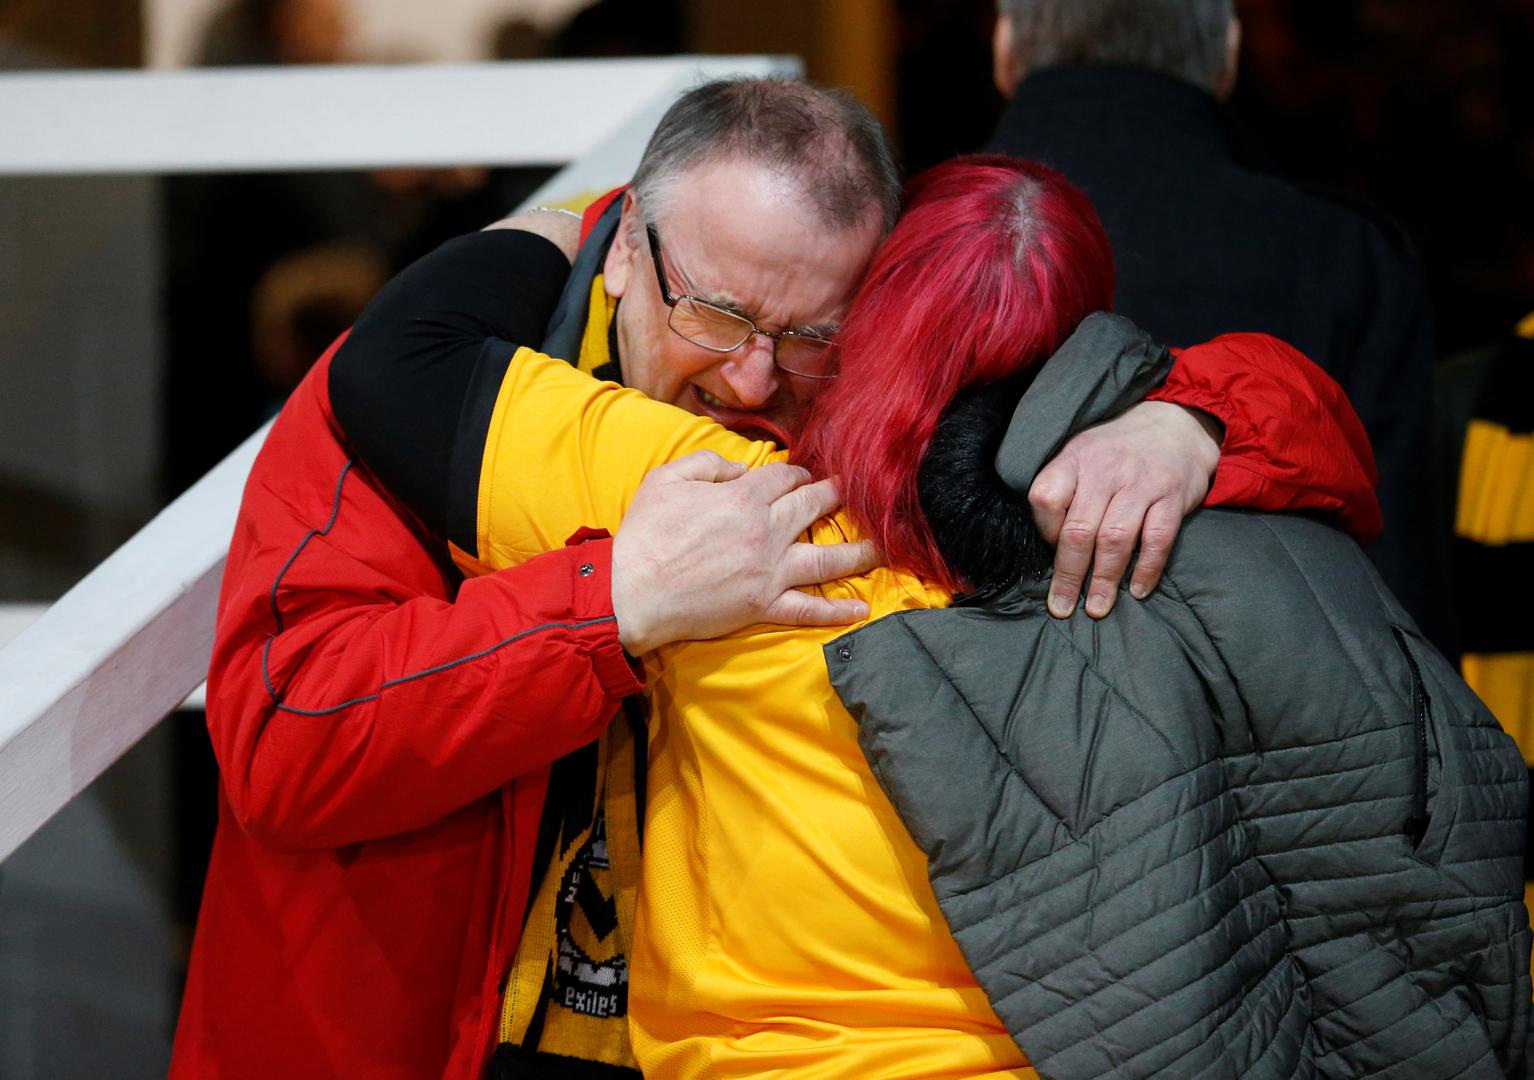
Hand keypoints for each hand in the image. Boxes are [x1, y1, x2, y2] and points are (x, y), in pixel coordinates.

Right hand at [611, 451, 879, 654]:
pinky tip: (861, 609)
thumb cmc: (645, 534)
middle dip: (838, 497)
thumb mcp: (667, 478)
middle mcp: (766, 531)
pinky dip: (836, 612)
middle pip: (814, 507)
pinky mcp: (764, 605)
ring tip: (885, 546)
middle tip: (858, 493)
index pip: (784, 477)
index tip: (805, 474)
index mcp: (744, 497)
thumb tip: (740, 466)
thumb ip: (708, 462)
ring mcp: (770, 571)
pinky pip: (808, 609)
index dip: (798, 472)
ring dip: (859, 551)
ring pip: (826, 558)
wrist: (632, 591)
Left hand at [1029, 402, 1221, 618]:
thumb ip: (1065, 489)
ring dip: (1104, 580)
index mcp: (1075, 458)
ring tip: (1097, 608)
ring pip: (1115, 539)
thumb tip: (1048, 544)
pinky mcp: (1172, 496)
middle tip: (1062, 607)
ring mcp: (1141, 483)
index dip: (1044, 532)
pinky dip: (1147, 569)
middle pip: (1079, 530)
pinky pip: (1158, 539)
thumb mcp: (1082, 453)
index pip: (1046, 499)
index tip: (1050, 552)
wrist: (1175, 422)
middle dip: (1069, 575)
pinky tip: (1137, 590)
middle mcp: (1105, 470)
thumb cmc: (1118, 449)